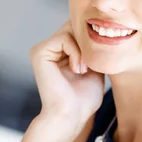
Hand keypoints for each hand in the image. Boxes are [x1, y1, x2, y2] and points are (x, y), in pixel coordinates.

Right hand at [29, 20, 104, 138]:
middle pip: (74, 25)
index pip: (79, 30)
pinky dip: (76, 53)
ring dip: (84, 50)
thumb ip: (93, 49)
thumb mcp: (94, 68)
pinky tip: (77, 69)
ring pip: (71, 30)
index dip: (92, 39)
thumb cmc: (83, 99)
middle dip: (88, 43)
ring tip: (83, 69)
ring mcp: (42, 49)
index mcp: (59, 52)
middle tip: (91, 66)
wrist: (70, 116)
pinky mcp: (39, 52)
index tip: (96, 62)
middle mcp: (49, 48)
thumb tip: (102, 28)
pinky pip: (64, 37)